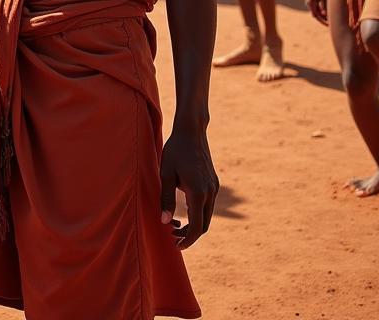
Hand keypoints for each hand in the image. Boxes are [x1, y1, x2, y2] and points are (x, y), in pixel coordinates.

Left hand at [159, 127, 218, 249]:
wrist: (191, 131)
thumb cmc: (174, 151)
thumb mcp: (166, 173)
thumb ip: (166, 199)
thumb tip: (164, 222)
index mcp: (198, 192)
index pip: (196, 227)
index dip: (187, 240)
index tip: (176, 245)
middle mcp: (210, 192)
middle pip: (203, 225)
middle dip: (190, 235)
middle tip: (172, 237)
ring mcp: (214, 188)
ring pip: (207, 216)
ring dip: (193, 225)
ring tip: (175, 226)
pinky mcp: (213, 183)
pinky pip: (208, 205)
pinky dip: (198, 213)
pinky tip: (183, 210)